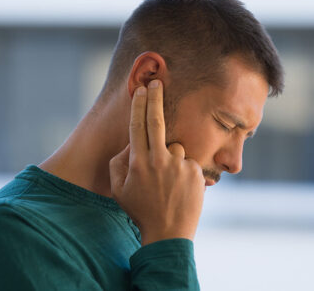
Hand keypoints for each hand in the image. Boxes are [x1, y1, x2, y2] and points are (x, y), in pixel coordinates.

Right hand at [109, 80, 205, 245]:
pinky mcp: (195, 171)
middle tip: (157, 82)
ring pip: (175, 147)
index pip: (137, 126)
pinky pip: (187, 162)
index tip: (141, 90)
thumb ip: (119, 163)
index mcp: (138, 162)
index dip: (139, 105)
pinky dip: (183, 170)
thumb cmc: (140, 210)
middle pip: (157, 121)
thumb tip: (131, 143)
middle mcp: (159, 159)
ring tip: (169, 182)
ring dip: (171, 157)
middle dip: (156, 98)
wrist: (168, 232)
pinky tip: (180, 188)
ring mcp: (179, 165)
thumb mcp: (118, 189)